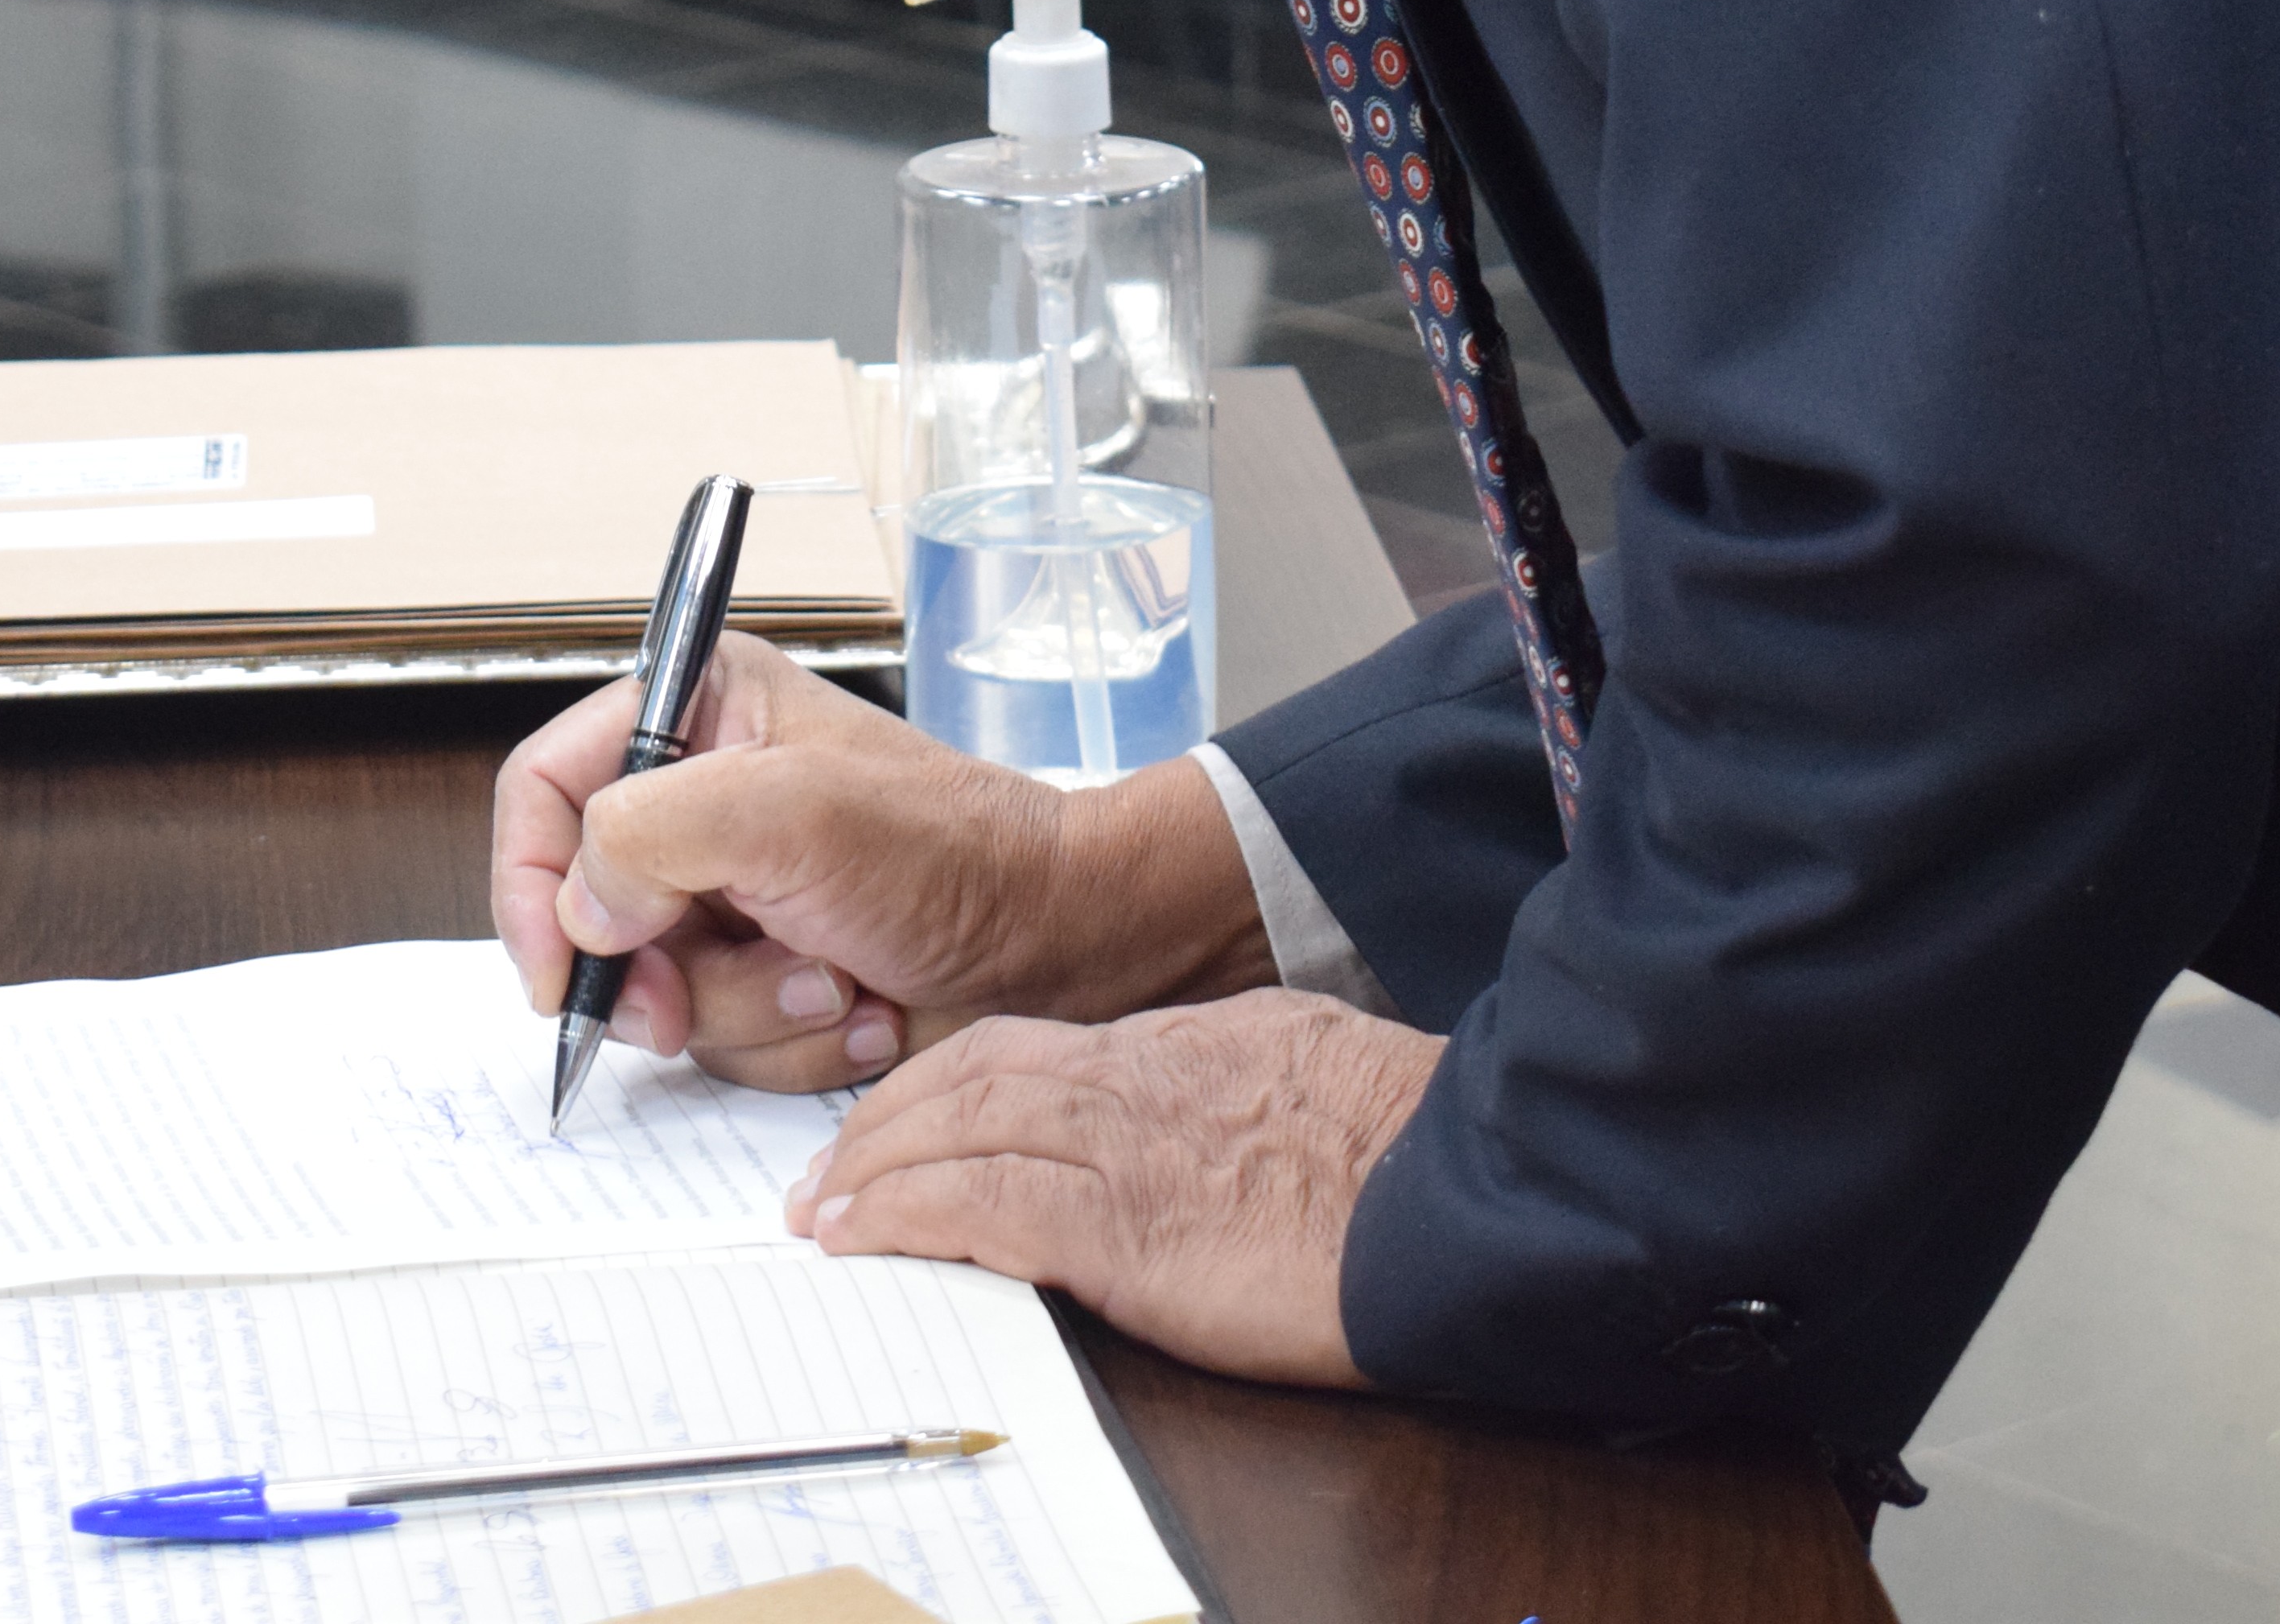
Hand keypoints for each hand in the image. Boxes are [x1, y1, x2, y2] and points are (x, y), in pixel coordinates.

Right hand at [492, 633, 1268, 1092]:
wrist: (1065, 945)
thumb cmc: (958, 855)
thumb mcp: (794, 814)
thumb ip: (652, 833)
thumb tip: (585, 905)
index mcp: (701, 711)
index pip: (546, 789)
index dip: (531, 884)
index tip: (561, 972)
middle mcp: (708, 799)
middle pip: (592, 911)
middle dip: (662, 975)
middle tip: (697, 1001)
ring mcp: (739, 894)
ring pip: (657, 990)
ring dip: (746, 1010)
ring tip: (835, 982)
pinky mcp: (771, 969)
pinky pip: (721, 1036)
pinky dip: (787, 1042)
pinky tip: (859, 1010)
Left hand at [786, 991, 1445, 1383]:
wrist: (1459, 1200)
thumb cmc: (1415, 1157)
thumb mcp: (1320, 1080)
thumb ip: (1249, 1089)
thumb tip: (1216, 1119)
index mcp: (1195, 1045)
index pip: (1040, 1047)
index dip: (956, 1080)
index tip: (910, 1116)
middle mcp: (1142, 1075)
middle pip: (976, 1072)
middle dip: (889, 1118)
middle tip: (827, 1168)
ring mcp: (1125, 1144)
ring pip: (957, 1125)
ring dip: (872, 1167)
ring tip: (820, 1207)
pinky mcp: (1119, 1225)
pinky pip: (976, 1204)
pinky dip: (902, 1213)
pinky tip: (859, 1235)